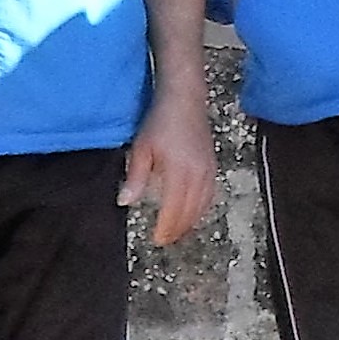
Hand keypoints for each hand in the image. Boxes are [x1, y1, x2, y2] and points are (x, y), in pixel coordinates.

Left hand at [120, 85, 219, 246]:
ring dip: (189, 223)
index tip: (155, 239)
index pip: (174, 210)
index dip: (165, 228)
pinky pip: (210, 196)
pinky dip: (201, 210)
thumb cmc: (160, 121)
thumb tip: (125, 202)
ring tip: (176, 232)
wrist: (184, 99)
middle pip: (190, 212)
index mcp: (179, 171)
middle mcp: (198, 174)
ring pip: (202, 206)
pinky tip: (192, 214)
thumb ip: (135, 178)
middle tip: (163, 241)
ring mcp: (209, 171)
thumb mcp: (141, 148)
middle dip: (177, 230)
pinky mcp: (213, 166)